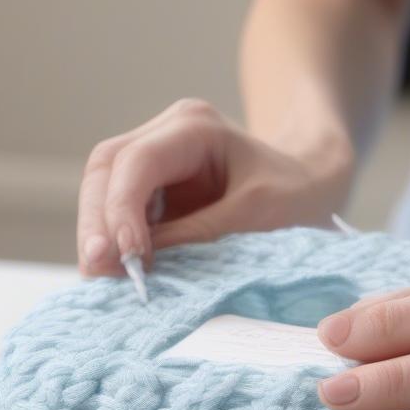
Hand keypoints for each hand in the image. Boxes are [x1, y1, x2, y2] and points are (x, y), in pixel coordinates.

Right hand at [77, 98, 352, 276]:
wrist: (313, 187)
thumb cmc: (295, 194)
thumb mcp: (258, 215)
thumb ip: (201, 235)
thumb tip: (142, 262)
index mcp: (193, 127)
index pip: (136, 162)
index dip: (121, 209)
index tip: (126, 256)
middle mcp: (164, 137)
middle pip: (106, 172)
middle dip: (98, 223)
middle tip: (96, 273)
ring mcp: (157, 165)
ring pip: (104, 193)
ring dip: (100, 237)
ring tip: (102, 282)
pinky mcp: (157, 195)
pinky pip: (123, 216)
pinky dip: (117, 245)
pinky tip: (118, 275)